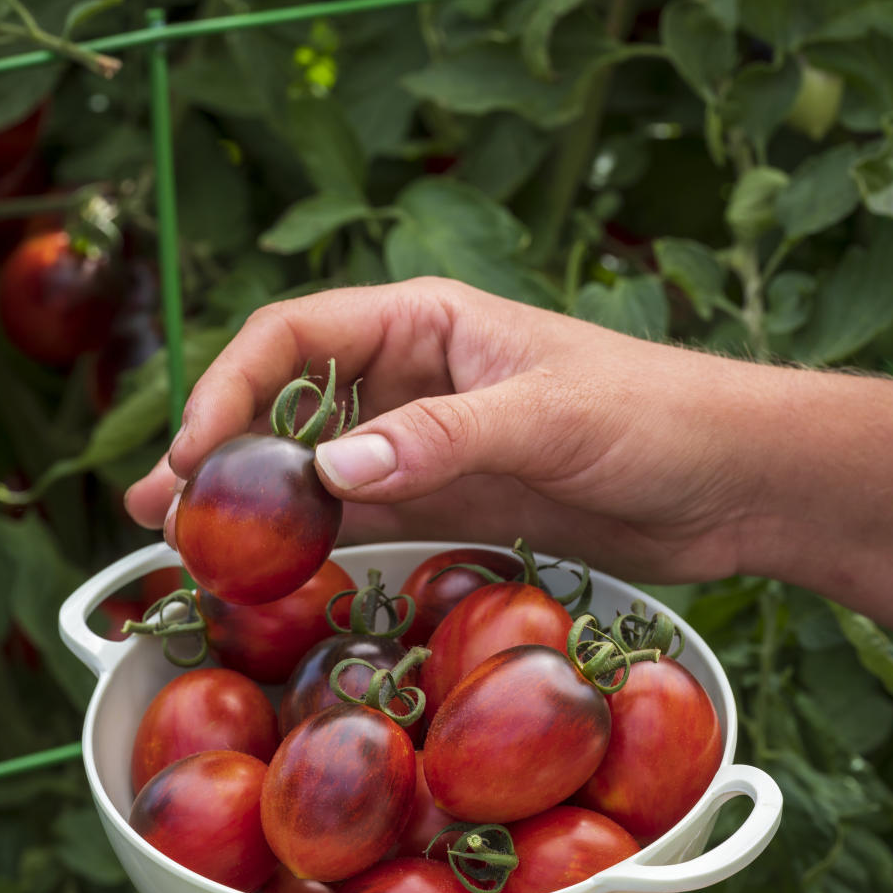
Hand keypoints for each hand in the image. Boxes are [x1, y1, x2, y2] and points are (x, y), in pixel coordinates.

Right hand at [125, 278, 772, 586]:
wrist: (734, 485)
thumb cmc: (657, 416)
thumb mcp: (550, 417)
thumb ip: (442, 439)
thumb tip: (330, 472)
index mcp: (427, 322)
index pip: (295, 337)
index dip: (231, 387)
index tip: (196, 452)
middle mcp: (413, 379)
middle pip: (289, 406)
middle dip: (222, 452)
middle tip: (158, 509)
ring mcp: (427, 447)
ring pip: (317, 472)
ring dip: (257, 506)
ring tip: (190, 547)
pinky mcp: (450, 505)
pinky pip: (363, 521)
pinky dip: (315, 544)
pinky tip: (273, 571)